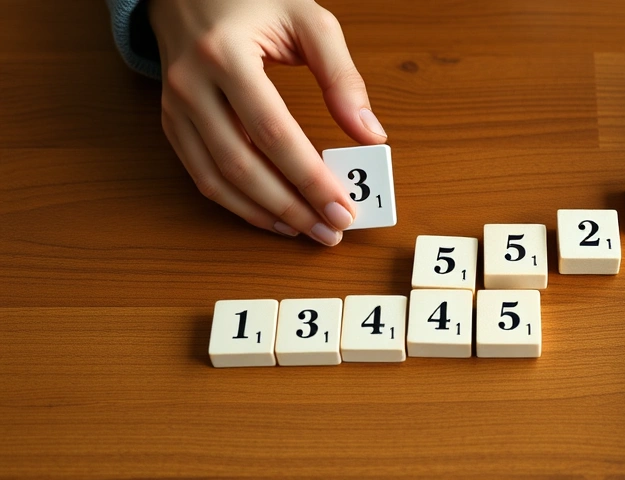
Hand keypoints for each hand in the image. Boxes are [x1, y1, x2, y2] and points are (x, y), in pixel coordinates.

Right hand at [150, 0, 386, 244]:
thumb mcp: (308, 21)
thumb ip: (342, 76)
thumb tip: (370, 134)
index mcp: (225, 55)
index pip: (274, 133)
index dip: (309, 178)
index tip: (343, 207)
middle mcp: (191, 85)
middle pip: (242, 165)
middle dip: (291, 207)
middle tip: (330, 230)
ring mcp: (174, 106)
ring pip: (216, 180)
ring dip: (263, 215)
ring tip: (306, 231)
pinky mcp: (171, 121)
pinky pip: (201, 174)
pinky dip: (237, 203)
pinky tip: (272, 215)